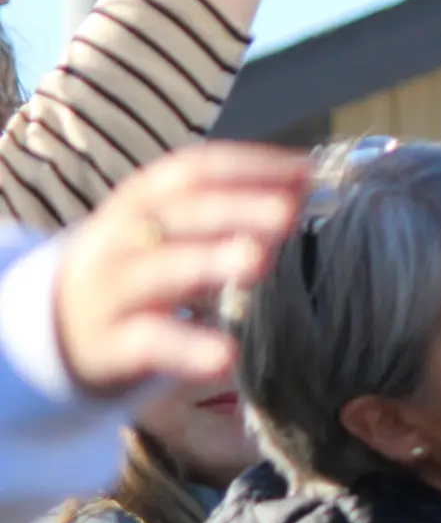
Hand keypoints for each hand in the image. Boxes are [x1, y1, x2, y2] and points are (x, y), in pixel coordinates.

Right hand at [56, 144, 310, 395]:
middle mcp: (123, 237)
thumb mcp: (172, 230)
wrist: (52, 327)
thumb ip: (232, 205)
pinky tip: (226, 357)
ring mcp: (111, 291)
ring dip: (210, 261)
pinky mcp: (107, 346)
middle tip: (288, 214)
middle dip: (236, 208)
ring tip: (258, 261)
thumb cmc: (138, 269)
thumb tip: (305, 181)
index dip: (249, 166)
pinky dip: (188, 349)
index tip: (306, 171)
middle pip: (180, 214)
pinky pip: (149, 343)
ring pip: (162, 270)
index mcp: (141, 200)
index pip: (193, 171)